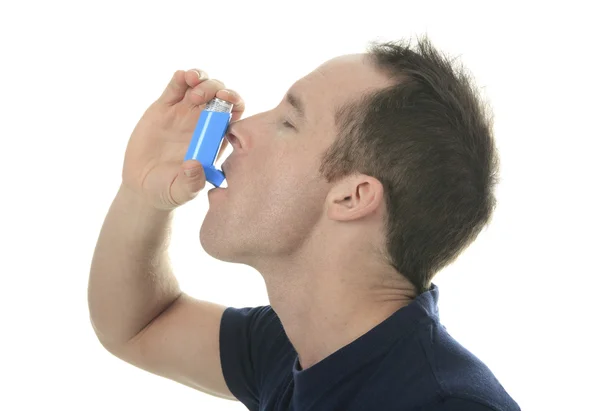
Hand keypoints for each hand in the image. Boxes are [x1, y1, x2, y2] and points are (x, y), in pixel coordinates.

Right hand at [121, 69, 244, 209]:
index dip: (235, 102)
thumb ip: (191, 183)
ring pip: (200, 86)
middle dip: (215, 88)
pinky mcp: (164, 107)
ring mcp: (184, 113)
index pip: (234, 114)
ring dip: (201, 78)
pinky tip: (181, 76)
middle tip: (200, 97)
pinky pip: (176, 87)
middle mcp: (203, 124)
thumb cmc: (168, 191)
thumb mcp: (181, 191)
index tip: (228, 100)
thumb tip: (194, 166)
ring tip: (191, 82)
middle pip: (219, 96)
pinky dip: (181, 77)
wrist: (142, 186)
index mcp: (215, 139)